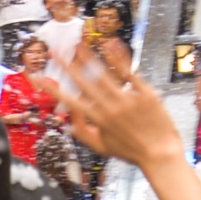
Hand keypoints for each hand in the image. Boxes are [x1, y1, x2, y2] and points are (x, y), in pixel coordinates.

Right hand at [57, 39, 178, 171]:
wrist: (160, 154)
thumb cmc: (132, 152)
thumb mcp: (102, 147)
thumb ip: (83, 132)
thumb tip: (68, 120)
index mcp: (98, 120)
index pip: (69, 101)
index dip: (52, 89)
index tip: (40, 77)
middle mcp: (110, 107)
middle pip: (84, 82)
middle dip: (67, 66)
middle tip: (56, 52)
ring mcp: (128, 99)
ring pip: (104, 74)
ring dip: (89, 58)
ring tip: (79, 46)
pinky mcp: (145, 93)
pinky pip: (129, 72)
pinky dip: (119, 58)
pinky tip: (111, 45)